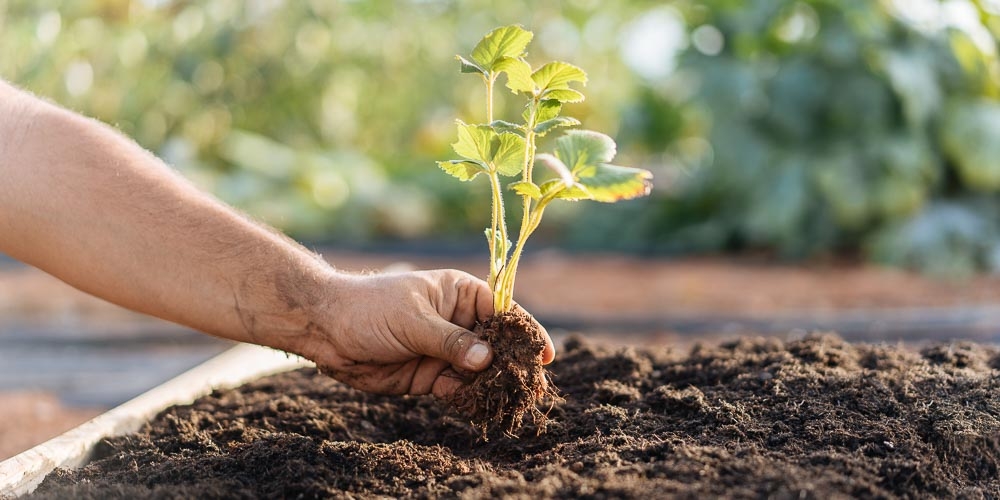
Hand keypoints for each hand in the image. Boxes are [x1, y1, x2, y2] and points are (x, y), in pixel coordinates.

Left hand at [289, 269, 554, 397]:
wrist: (327, 331)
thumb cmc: (370, 309)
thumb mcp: (414, 320)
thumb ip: (451, 341)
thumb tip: (486, 360)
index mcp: (461, 294)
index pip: (503, 312)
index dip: (525, 332)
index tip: (544, 353)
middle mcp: (459, 322)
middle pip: (497, 346)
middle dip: (514, 366)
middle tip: (534, 387)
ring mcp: (446, 350)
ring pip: (481, 371)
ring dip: (494, 386)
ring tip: (511, 402)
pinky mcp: (432, 376)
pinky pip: (460, 389)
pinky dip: (470, 399)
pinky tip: (480, 407)